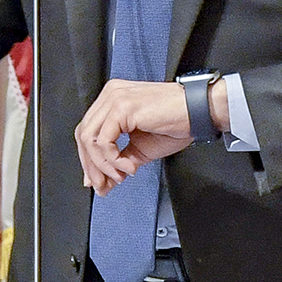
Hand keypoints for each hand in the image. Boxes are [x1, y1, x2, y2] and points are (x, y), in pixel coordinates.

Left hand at [73, 78, 227, 194]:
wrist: (198, 112)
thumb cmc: (176, 124)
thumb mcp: (140, 149)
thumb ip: (119, 162)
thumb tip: (104, 182)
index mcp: (112, 100)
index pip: (88, 131)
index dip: (88, 159)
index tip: (95, 180)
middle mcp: (110, 95)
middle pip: (83, 135)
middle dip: (91, 166)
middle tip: (102, 186)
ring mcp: (115, 99)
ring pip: (90, 139)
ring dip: (102, 165)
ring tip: (120, 177)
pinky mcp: (122, 107)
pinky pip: (104, 141)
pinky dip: (113, 160)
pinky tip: (130, 167)